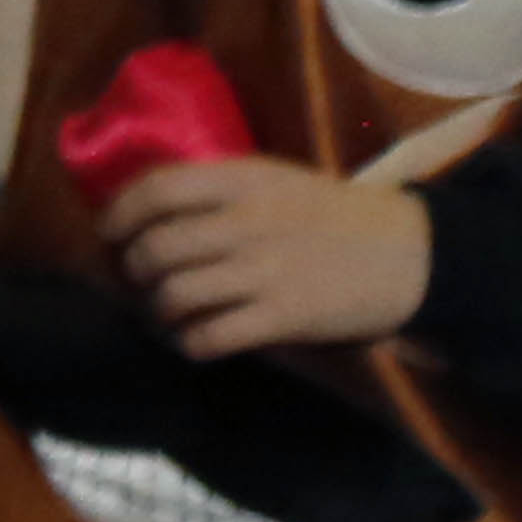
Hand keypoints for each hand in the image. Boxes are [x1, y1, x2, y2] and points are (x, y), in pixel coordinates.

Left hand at [103, 154, 432, 355]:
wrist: (412, 253)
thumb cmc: (335, 214)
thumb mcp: (276, 179)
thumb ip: (221, 188)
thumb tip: (155, 203)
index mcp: (243, 181)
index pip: (156, 189)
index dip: (120, 212)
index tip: (110, 230)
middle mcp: (245, 223)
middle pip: (156, 248)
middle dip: (134, 267)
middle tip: (139, 276)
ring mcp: (263, 272)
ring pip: (176, 294)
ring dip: (160, 307)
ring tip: (167, 310)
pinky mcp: (283, 317)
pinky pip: (212, 335)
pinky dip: (191, 341)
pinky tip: (195, 339)